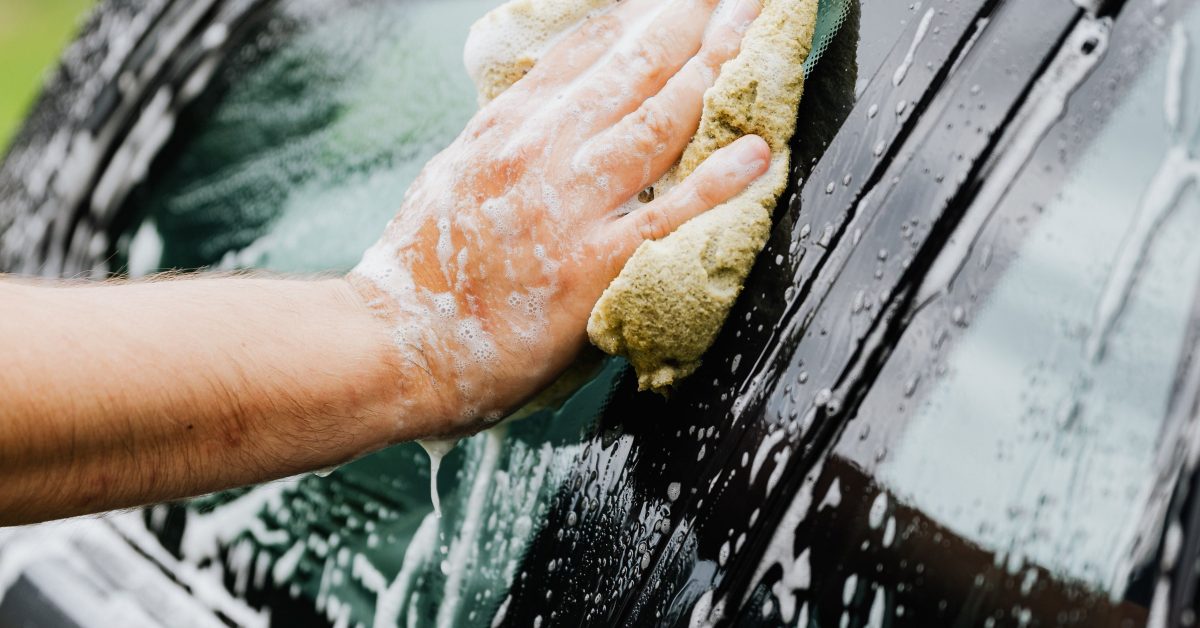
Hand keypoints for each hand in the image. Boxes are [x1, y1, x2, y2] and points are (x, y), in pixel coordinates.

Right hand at [349, 0, 768, 436]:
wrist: (391, 346)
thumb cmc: (422, 272)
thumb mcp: (456, 175)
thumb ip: (509, 138)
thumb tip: (553, 110)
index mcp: (505, 127)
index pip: (587, 48)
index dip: (643, 12)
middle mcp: (536, 151)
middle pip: (633, 66)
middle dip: (695, 18)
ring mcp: (564, 206)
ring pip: (656, 120)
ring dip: (717, 69)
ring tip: (756, 30)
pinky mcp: (588, 267)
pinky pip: (665, 215)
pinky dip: (716, 181)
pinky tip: (756, 152)